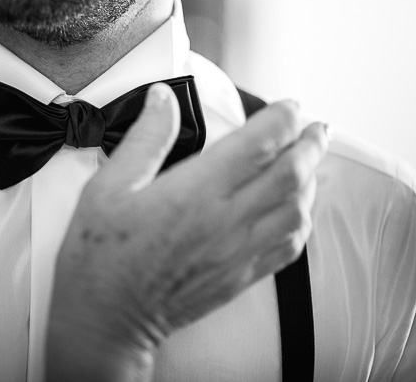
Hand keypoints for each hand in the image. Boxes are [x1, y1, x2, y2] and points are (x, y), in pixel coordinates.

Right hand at [46, 84, 328, 380]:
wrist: (108, 319)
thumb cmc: (101, 254)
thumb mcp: (108, 187)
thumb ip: (144, 138)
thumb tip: (164, 97)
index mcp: (195, 192)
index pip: (259, 145)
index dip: (283, 118)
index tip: (288, 105)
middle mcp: (227, 220)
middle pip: (291, 175)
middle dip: (310, 145)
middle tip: (314, 127)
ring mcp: (239, 251)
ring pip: (297, 209)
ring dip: (311, 180)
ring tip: (309, 159)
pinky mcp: (242, 275)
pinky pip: (290, 245)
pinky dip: (302, 219)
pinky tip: (298, 206)